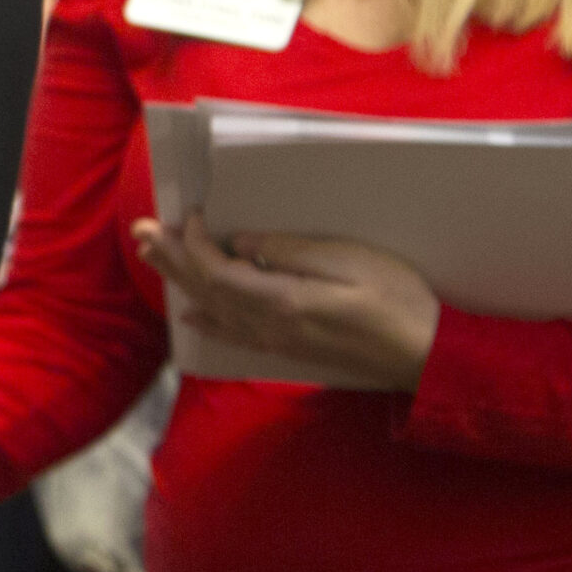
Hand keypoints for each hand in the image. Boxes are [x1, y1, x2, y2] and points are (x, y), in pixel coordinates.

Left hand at [134, 207, 439, 390]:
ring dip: (181, 281)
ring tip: (153, 258)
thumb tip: (241, 245)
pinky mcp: (290, 349)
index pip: (217, 271)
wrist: (431, 356)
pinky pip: (235, 333)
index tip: (187, 215)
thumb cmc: (400, 301)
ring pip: (214, 309)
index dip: (194, 243)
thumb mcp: (351, 261)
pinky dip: (207, 319)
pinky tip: (191, 315)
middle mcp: (270, 325)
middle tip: (139, 232)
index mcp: (282, 300)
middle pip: (205, 289)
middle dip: (171, 258)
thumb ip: (291, 252)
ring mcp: (279, 341)